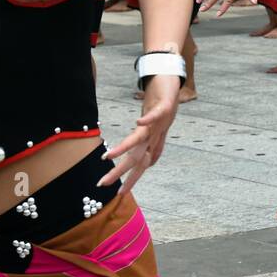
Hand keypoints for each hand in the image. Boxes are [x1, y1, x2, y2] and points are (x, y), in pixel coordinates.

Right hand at [99, 74, 177, 193]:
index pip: (140, 164)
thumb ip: (156, 146)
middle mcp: (154, 134)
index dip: (131, 180)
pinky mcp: (164, 106)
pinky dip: (148, 119)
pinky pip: (155, 114)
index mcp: (151, 140)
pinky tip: (138, 122)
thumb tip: (150, 164)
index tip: (118, 194)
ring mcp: (159, 122)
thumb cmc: (164, 105)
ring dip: (126, 148)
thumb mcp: (158, 128)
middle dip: (121, 172)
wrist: (173, 83)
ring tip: (109, 156)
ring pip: (141, 138)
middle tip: (103, 184)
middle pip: (136, 157)